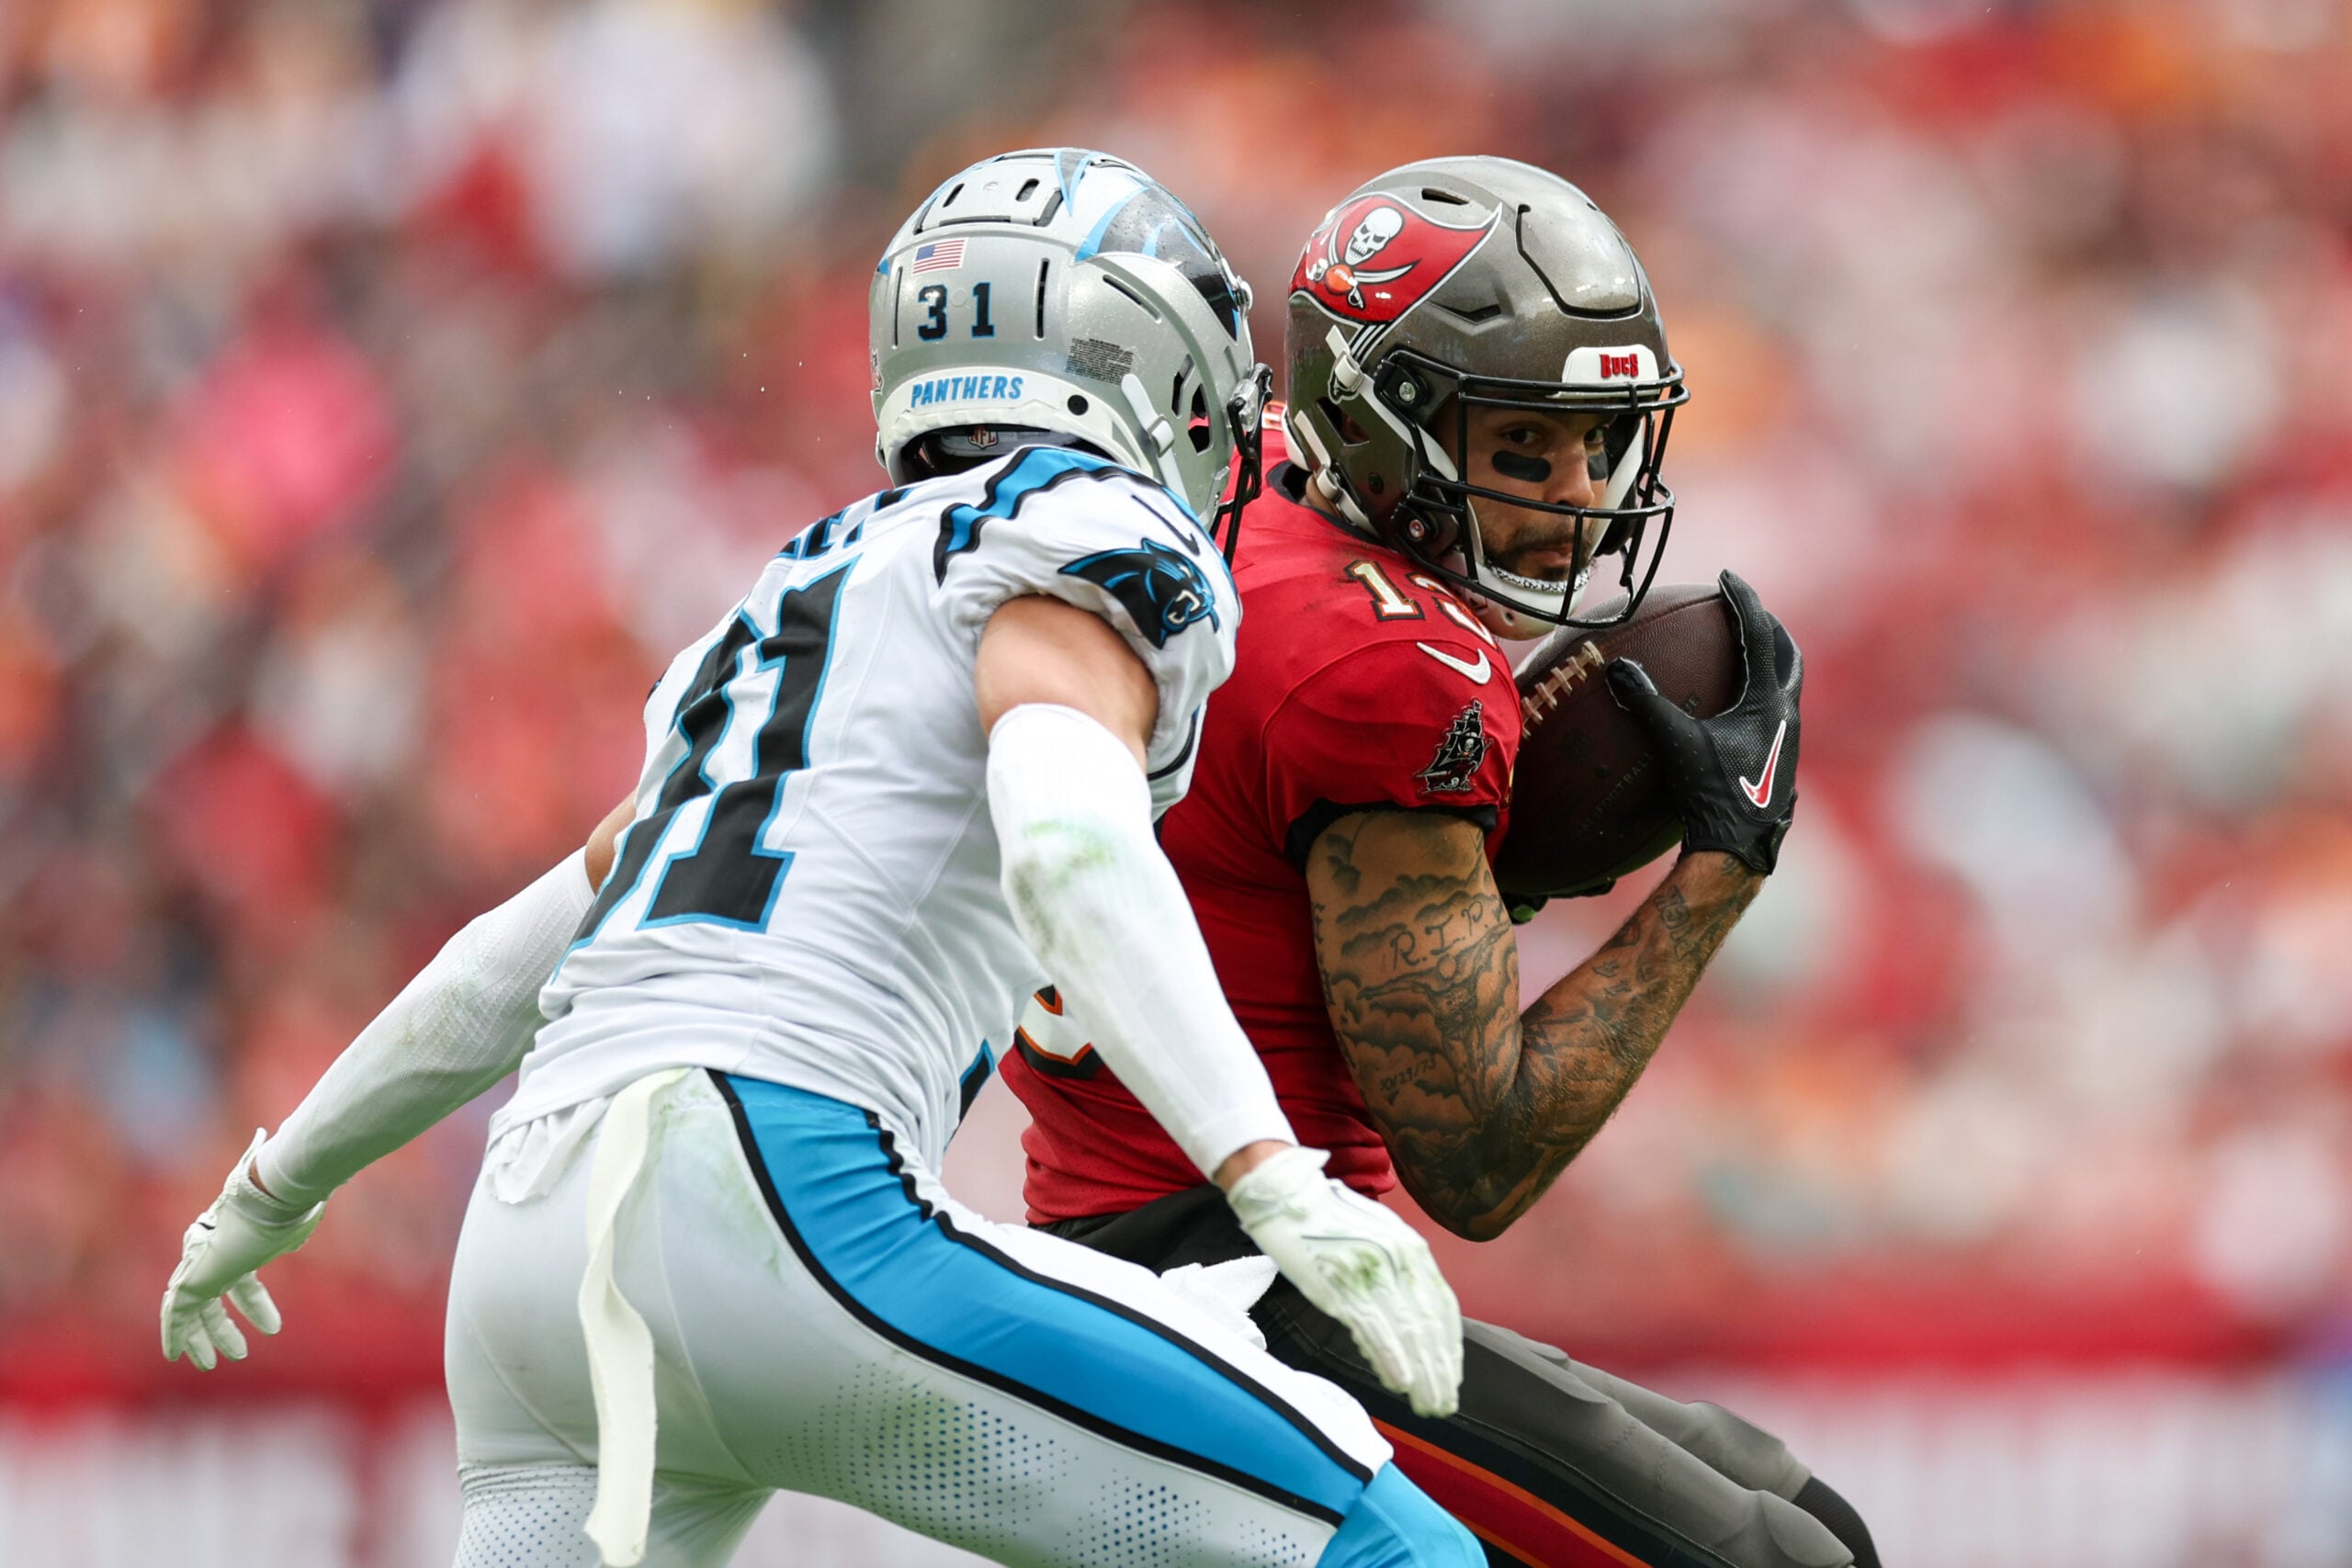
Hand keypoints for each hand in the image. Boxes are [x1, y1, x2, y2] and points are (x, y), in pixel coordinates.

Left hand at [161, 1131, 325, 1369]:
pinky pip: (176, 1313)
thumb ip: (290, 1239)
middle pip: (212, 1298)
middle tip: (239, 1353)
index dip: (256, 1306)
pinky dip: (175, 1334)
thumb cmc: (290, 1209)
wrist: (272, 1196)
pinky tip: (175, 1355)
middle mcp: (214, 1253)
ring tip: (211, 1364)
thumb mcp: (294, 1229)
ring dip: (201, 1337)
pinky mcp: (191, 1279)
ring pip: (191, 1309)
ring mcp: (201, 1265)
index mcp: (237, 1243)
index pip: (242, 1282)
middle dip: (222, 1327)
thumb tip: (293, 1244)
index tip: (272, 1328)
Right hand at [1223, 1145, 1462, 1417]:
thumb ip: (1400, 1268)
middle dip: (1440, 1370)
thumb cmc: (1329, 1216)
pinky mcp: (1342, 1287)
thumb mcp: (1379, 1233)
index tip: (1452, 1375)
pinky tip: (1400, 1383)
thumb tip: (1412, 1310)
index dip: (1449, 1346)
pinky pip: (1374, 1331)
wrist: (1286, 1194)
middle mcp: (1400, 1262)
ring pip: (1407, 1334)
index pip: (1442, 1306)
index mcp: (1412, 1248)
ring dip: (1421, 1375)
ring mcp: (1372, 1275)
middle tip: (1444, 1403)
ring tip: (1427, 1403)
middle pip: (1429, 1326)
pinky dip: (1391, 1359)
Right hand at [1608, 570, 1801, 873]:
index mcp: (1768, 702)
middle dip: (1769, 629)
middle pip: (1788, 656)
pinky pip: (1776, 713)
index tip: (1727, 578)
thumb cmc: (1710, 796)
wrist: (1739, 850)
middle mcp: (1787, 716)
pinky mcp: (1782, 761)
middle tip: (1748, 612)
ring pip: (1787, 686)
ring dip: (1770, 663)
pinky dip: (1761, 695)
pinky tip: (1736, 711)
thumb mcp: (1674, 744)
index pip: (1759, 635)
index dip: (1743, 601)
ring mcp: (1789, 740)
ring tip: (1746, 654)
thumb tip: (1615, 668)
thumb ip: (1646, 702)